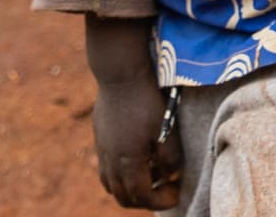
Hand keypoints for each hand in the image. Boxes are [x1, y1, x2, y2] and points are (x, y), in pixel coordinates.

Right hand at [87, 53, 180, 209]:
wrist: (120, 75)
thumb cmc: (147, 101)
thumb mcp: (166, 130)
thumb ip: (170, 158)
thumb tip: (170, 175)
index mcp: (128, 162)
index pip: (142, 195)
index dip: (161, 200)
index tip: (176, 194)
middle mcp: (110, 161)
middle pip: (123, 196)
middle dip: (145, 201)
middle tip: (164, 191)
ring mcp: (102, 150)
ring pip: (111, 185)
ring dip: (130, 190)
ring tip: (151, 178)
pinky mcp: (99, 138)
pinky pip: (105, 169)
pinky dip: (120, 175)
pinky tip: (137, 160)